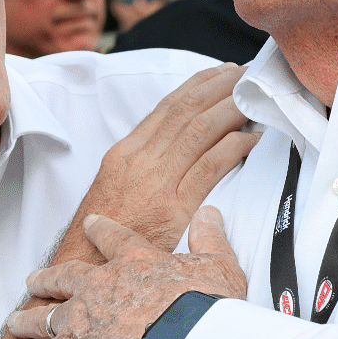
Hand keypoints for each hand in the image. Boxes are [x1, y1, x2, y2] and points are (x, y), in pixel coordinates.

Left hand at [7, 207, 246, 338]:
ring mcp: (82, 321)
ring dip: (30, 318)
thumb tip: (210, 214)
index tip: (90, 224)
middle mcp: (100, 286)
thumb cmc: (202, 306)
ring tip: (18, 320)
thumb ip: (210, 239)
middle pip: (64, 277)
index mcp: (134, 261)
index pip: (112, 237)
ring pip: (45, 316)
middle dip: (47, 278)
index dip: (99, 229)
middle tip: (33, 278)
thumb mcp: (218, 266)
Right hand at [58, 63, 255, 262]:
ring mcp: (157, 181)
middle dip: (219, 87)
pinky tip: (251, 140)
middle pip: (186, 109)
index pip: (167, 106)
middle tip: (245, 75)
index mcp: (126, 151)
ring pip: (200, 130)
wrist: (85, 265)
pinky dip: (234, 147)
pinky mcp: (173, 207)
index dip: (198, 84)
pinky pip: (210, 166)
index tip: (220, 73)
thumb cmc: (105, 229)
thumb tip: (179, 142)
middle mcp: (140, 159)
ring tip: (252, 99)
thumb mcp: (116, 184)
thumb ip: (144, 161)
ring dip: (231, 109)